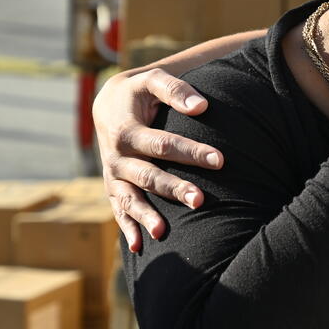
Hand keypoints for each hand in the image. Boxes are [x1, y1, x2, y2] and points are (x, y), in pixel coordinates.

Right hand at [94, 68, 223, 251]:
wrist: (109, 106)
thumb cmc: (140, 93)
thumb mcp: (152, 81)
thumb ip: (176, 89)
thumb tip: (202, 105)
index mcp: (126, 131)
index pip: (162, 144)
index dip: (190, 152)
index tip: (220, 160)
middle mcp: (117, 157)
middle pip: (148, 176)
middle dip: (174, 189)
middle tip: (201, 200)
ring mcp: (114, 176)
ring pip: (130, 199)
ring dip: (146, 216)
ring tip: (163, 233)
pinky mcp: (114, 188)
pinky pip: (119, 211)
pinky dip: (127, 228)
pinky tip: (139, 247)